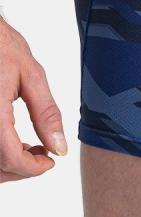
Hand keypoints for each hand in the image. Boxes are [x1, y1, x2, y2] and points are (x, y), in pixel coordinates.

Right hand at [0, 18, 65, 182]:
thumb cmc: (2, 46)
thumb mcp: (32, 76)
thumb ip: (46, 114)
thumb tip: (59, 147)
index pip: (11, 158)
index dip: (33, 168)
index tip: (50, 162)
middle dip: (22, 169)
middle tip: (44, 155)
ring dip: (9, 165)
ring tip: (31, 148)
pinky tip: (13, 142)